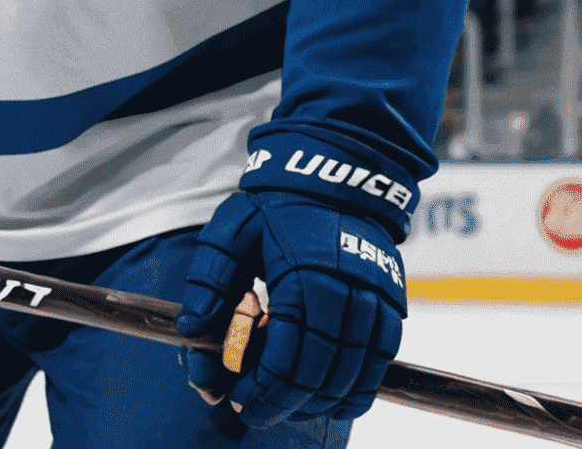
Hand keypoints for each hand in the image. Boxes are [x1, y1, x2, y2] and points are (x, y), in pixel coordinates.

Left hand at [176, 191, 405, 425]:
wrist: (334, 171)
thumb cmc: (276, 204)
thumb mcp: (232, 228)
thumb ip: (209, 278)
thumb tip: (188, 329)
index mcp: (299, 274)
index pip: (284, 356)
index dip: (261, 390)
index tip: (238, 402)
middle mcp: (343, 290)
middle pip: (318, 373)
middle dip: (284, 403)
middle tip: (256, 411)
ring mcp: (374, 296)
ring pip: (351, 373)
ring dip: (319, 403)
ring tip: (289, 408)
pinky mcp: (393, 300)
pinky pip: (381, 360)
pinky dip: (360, 390)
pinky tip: (336, 402)